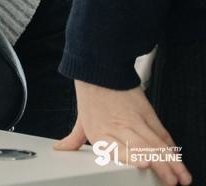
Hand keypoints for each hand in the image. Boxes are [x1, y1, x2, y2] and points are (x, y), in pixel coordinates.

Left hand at [54, 81, 190, 185]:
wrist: (101, 68)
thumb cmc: (91, 94)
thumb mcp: (81, 119)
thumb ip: (74, 138)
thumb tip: (62, 148)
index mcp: (100, 133)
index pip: (119, 150)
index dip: (133, 158)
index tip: (144, 165)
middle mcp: (119, 127)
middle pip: (143, 149)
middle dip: (161, 167)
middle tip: (171, 180)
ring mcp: (135, 120)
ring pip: (156, 143)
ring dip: (171, 160)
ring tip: (180, 175)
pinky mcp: (147, 112)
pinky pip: (161, 132)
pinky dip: (169, 145)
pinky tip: (175, 155)